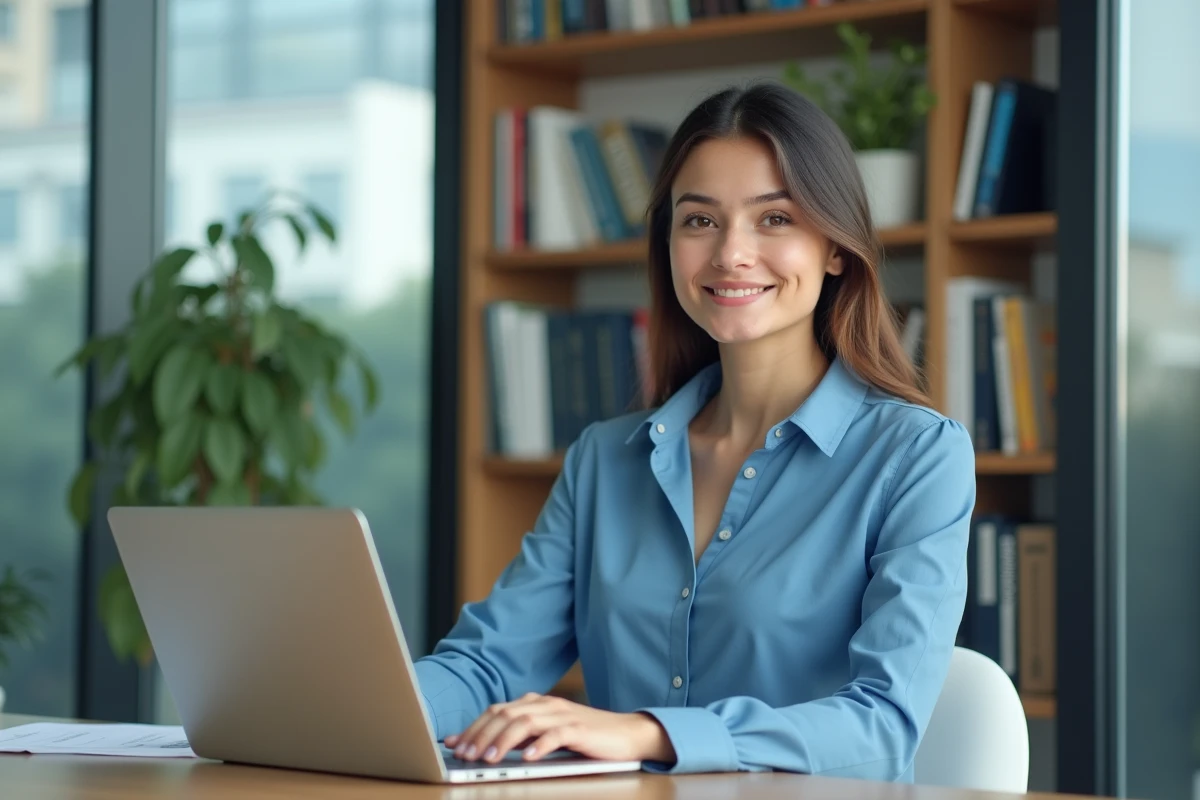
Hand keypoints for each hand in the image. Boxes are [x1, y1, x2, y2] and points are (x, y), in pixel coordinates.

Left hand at [443, 693, 674, 764]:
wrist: (626, 733)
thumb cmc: (583, 737)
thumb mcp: (545, 735)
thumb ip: (518, 737)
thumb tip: (483, 747)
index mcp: (535, 703)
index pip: (497, 710)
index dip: (473, 727)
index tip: (454, 745)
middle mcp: (546, 704)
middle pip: (506, 714)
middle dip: (481, 734)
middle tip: (465, 755)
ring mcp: (563, 715)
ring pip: (525, 722)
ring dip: (503, 741)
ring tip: (489, 759)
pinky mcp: (581, 729)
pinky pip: (556, 735)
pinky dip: (540, 746)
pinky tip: (528, 759)